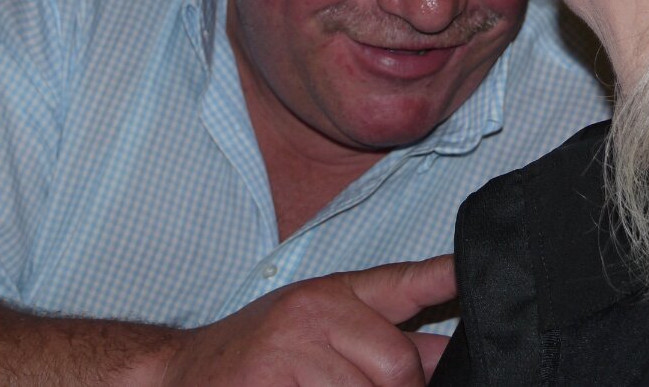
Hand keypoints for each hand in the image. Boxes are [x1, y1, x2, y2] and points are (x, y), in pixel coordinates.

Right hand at [159, 255, 455, 385]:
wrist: (179, 374)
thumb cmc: (257, 354)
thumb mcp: (317, 330)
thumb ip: (380, 337)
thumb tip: (443, 354)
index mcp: (331, 296)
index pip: (401, 283)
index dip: (443, 279)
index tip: (469, 273)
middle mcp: (313, 316)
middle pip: (397, 366)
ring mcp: (290, 355)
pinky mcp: (269, 384)